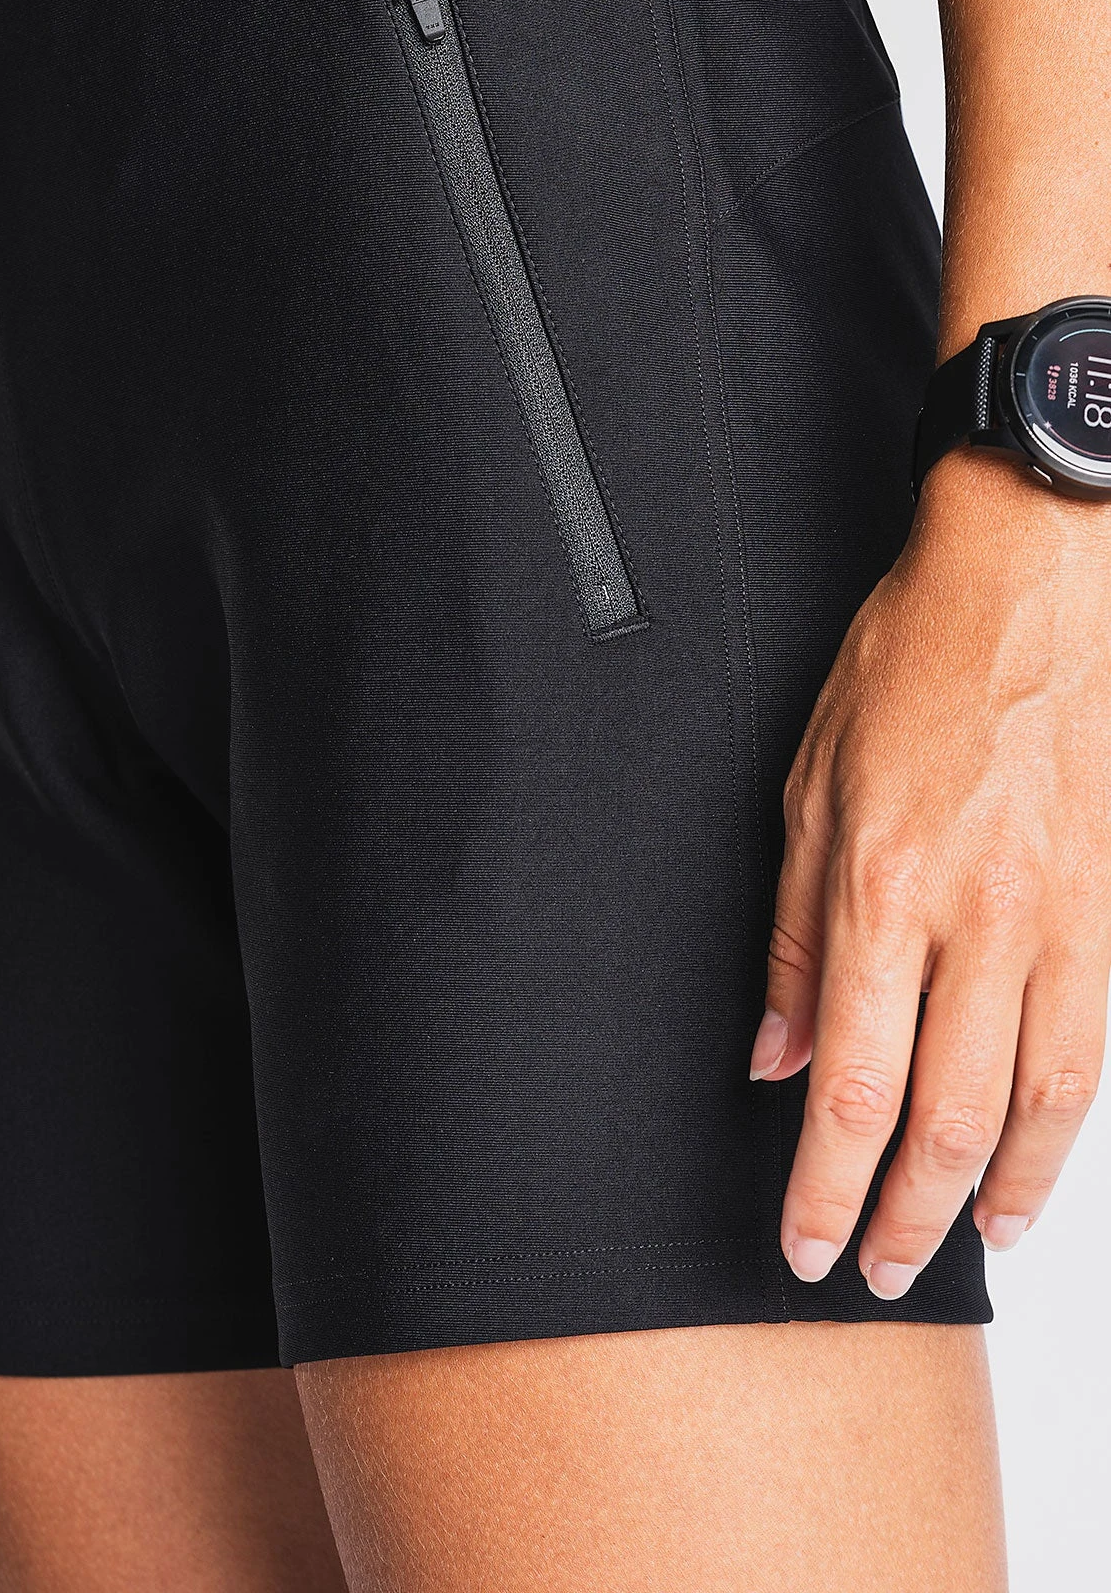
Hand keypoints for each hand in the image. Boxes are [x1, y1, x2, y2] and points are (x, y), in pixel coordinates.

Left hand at [750, 451, 1110, 1295]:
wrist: (1035, 582)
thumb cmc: (913, 662)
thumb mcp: (808, 783)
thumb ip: (793, 931)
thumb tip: (774, 1050)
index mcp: (882, 887)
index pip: (848, 1083)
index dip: (827, 1185)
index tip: (806, 1243)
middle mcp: (980, 919)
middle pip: (949, 1117)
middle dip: (910, 1215)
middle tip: (881, 1270)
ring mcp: (1064, 917)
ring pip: (1043, 1101)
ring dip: (1005, 1192)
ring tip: (971, 1241)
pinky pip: (1094, 1044)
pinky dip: (1072, 1124)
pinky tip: (1046, 1157)